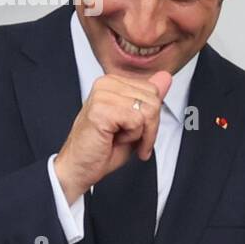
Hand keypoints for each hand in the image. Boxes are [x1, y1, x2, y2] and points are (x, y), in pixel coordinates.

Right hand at [54, 71, 171, 203]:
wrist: (80, 167)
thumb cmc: (104, 147)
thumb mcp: (136, 120)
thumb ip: (149, 98)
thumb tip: (165, 76)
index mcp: (113, 82)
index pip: (153, 91)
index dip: (152, 117)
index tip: (140, 132)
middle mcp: (106, 84)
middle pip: (154, 100)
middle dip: (149, 127)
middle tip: (131, 139)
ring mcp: (102, 95)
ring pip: (148, 110)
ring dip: (140, 133)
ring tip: (121, 139)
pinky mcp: (101, 110)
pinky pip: (137, 121)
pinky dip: (132, 136)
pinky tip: (114, 140)